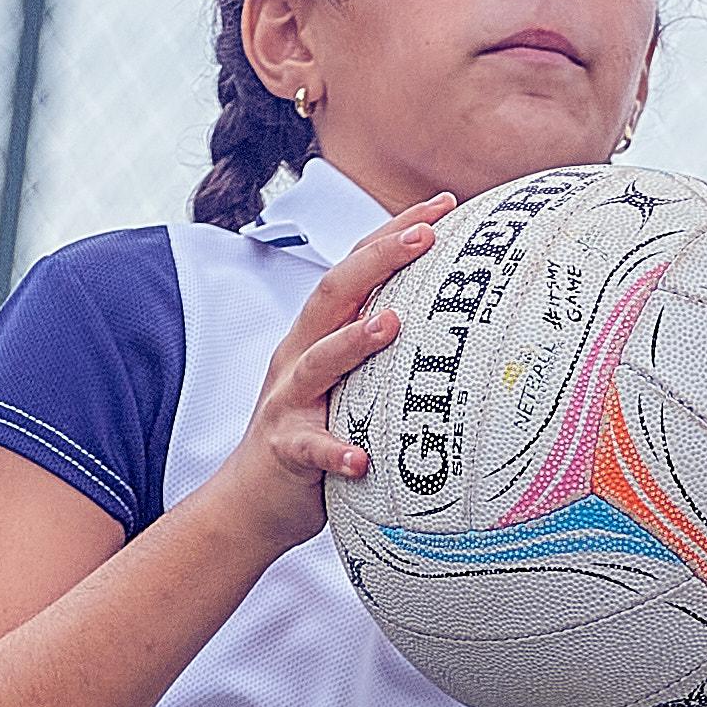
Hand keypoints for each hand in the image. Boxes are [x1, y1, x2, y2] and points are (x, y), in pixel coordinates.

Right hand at [183, 197, 448, 552]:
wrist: (249, 501)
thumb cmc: (313, 437)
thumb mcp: (347, 383)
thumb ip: (382, 351)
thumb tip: (456, 329)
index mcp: (318, 334)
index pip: (356, 267)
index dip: (394, 232)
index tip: (445, 205)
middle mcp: (298, 356)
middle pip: (333, 293)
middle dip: (379, 258)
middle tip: (427, 234)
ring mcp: (287, 402)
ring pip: (317, 362)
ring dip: (353, 342)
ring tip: (392, 325)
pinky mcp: (285, 449)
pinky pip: (309, 447)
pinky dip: (334, 451)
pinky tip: (359, 458)